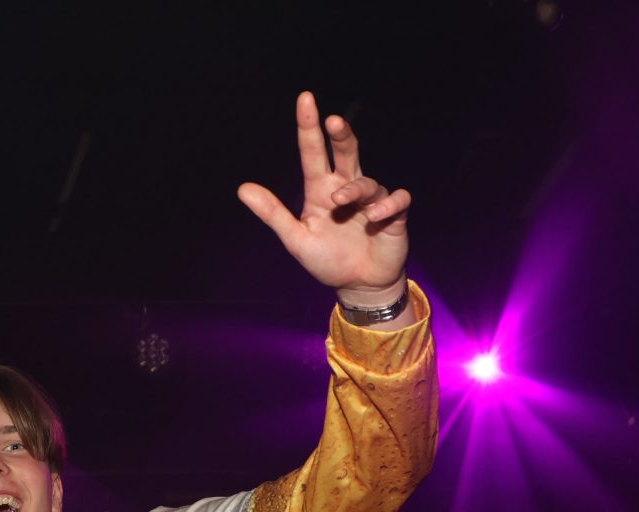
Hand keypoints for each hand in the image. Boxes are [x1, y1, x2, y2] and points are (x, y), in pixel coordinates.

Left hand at [236, 91, 411, 305]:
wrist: (359, 285)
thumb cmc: (327, 259)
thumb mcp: (296, 239)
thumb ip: (273, 213)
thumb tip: (242, 188)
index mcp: (321, 190)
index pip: (313, 153)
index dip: (309, 126)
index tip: (305, 99)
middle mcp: (346, 188)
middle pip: (346, 151)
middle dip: (341, 134)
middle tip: (333, 121)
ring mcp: (372, 200)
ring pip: (366, 180)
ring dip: (354, 188)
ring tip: (339, 202)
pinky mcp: (394, 214)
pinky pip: (396, 199)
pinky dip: (387, 205)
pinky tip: (374, 217)